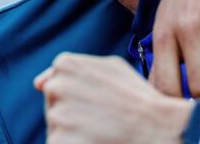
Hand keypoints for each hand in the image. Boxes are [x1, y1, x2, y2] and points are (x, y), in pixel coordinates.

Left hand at [35, 53, 192, 143]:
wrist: (161, 129)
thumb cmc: (139, 99)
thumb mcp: (112, 68)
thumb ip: (75, 68)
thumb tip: (38, 83)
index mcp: (65, 64)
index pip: (55, 83)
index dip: (78, 97)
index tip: (97, 103)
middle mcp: (56, 86)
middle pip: (54, 105)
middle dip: (72, 114)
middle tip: (102, 119)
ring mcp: (57, 114)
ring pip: (57, 127)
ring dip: (74, 133)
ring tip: (101, 131)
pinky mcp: (58, 140)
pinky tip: (95, 143)